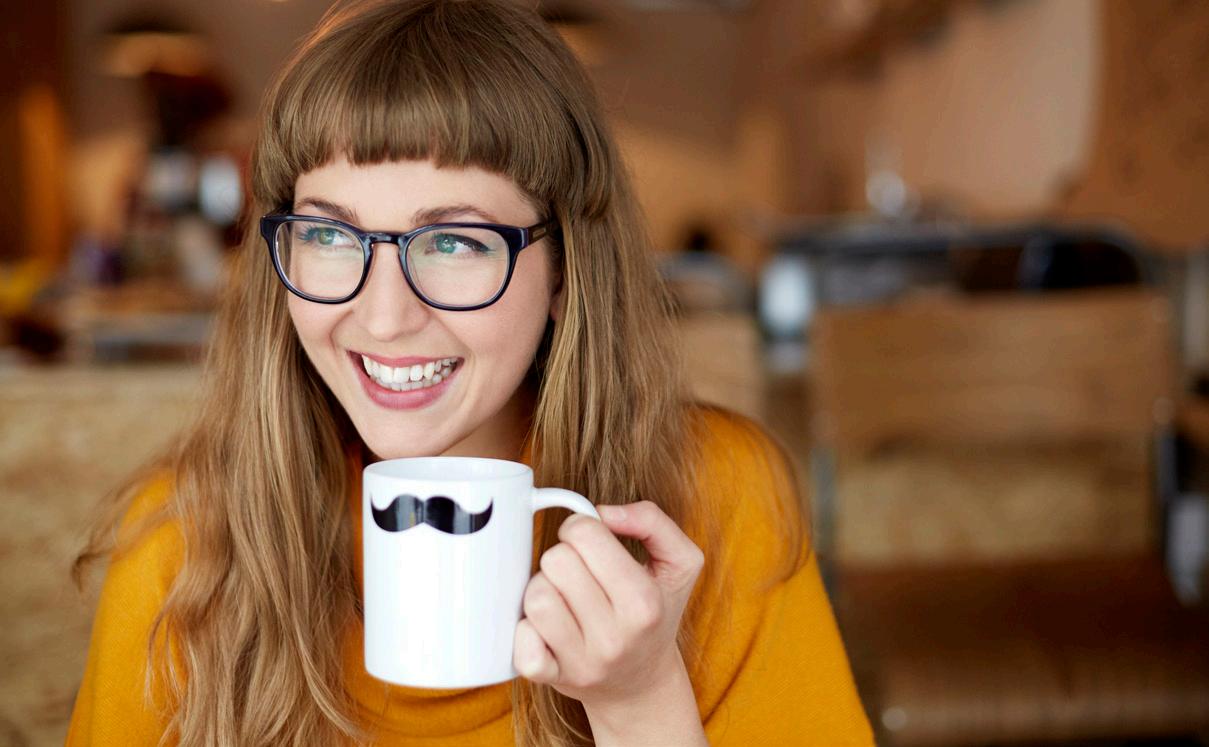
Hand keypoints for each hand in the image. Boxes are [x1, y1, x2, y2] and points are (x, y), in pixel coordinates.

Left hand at [512, 501, 705, 707]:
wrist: (641, 683)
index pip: (585, 535)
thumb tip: (604, 512)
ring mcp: (581, 662)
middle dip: (563, 556)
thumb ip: (652, 521)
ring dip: (543, 588)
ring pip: (535, 597)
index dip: (582, 527)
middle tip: (578, 571)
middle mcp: (614, 637)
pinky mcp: (552, 679)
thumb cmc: (656, 613)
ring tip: (562, 596)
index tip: (589, 543)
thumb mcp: (679, 563)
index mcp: (644, 603)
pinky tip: (545, 626)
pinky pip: (520, 644)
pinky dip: (525, 629)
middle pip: (556, 561)